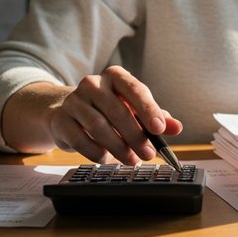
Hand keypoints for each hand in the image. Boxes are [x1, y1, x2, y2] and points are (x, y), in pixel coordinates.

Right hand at [49, 66, 182, 164]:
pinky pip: (80, 139)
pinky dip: (96, 152)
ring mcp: (74, 100)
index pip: (135, 90)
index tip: (159, 130)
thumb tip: (176, 128)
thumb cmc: (108, 110)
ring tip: (131, 160)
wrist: (68, 113)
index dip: (149, 110)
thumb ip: (156, 118)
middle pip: (118, 111)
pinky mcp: (61, 120)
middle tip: (148, 154)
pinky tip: (106, 158)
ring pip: (99, 126)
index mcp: (115, 76)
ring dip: (118, 147)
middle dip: (136, 136)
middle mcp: (93, 83)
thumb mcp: (134, 110)